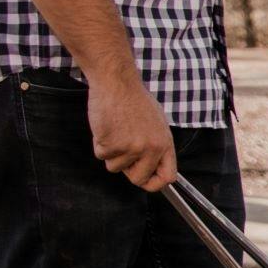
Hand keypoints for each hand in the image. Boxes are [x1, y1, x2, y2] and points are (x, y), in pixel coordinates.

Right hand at [89, 74, 177, 190]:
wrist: (117, 83)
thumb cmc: (134, 100)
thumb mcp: (156, 123)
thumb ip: (156, 145)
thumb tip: (153, 166)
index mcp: (165, 143)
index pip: (168, 176)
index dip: (155, 183)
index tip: (146, 181)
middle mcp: (151, 148)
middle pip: (138, 179)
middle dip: (127, 170)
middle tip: (122, 150)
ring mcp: (131, 148)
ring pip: (115, 167)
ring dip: (111, 153)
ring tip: (116, 130)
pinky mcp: (112, 144)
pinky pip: (101, 155)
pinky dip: (99, 144)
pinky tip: (106, 126)